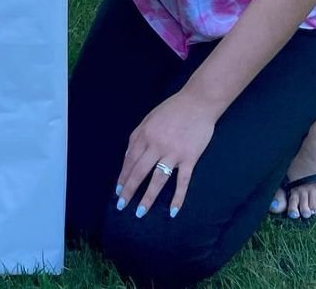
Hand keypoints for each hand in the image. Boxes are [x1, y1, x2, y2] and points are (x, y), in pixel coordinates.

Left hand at [115, 91, 215, 219]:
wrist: (197, 103)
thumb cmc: (172, 110)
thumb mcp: (149, 118)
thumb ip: (137, 137)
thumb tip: (127, 157)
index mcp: (145, 134)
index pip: (130, 160)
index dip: (123, 176)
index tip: (118, 191)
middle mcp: (156, 145)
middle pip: (140, 171)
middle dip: (129, 190)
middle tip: (122, 205)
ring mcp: (173, 153)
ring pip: (158, 179)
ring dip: (148, 197)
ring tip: (140, 212)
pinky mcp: (189, 158)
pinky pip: (182, 181)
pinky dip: (178, 197)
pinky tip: (172, 211)